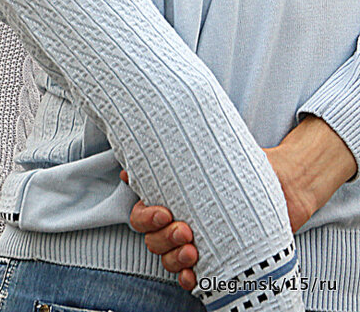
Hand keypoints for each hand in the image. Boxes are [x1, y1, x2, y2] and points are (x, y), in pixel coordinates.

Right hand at [124, 115, 355, 290]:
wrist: (288, 184)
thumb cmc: (247, 167)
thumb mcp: (213, 156)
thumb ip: (180, 154)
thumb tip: (143, 150)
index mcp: (172, 199)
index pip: (141, 214)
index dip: (146, 218)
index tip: (165, 212)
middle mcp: (180, 221)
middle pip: (152, 239)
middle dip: (163, 238)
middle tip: (185, 230)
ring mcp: (198, 244)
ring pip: (168, 259)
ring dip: (174, 259)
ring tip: (194, 252)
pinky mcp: (219, 261)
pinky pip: (193, 277)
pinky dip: (188, 279)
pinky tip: (193, 276)